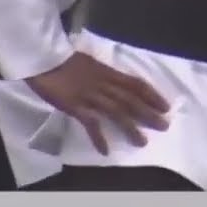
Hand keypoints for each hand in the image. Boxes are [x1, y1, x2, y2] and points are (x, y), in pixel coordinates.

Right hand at [26, 53, 168, 154]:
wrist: (41, 56)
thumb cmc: (60, 58)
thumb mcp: (86, 62)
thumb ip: (98, 72)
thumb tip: (109, 80)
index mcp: (105, 71)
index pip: (134, 82)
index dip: (151, 94)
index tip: (165, 105)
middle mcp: (102, 83)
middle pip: (130, 99)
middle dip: (148, 112)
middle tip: (164, 125)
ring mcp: (89, 95)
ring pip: (116, 111)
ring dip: (130, 127)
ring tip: (141, 142)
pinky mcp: (75, 105)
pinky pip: (91, 123)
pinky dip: (98, 137)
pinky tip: (105, 150)